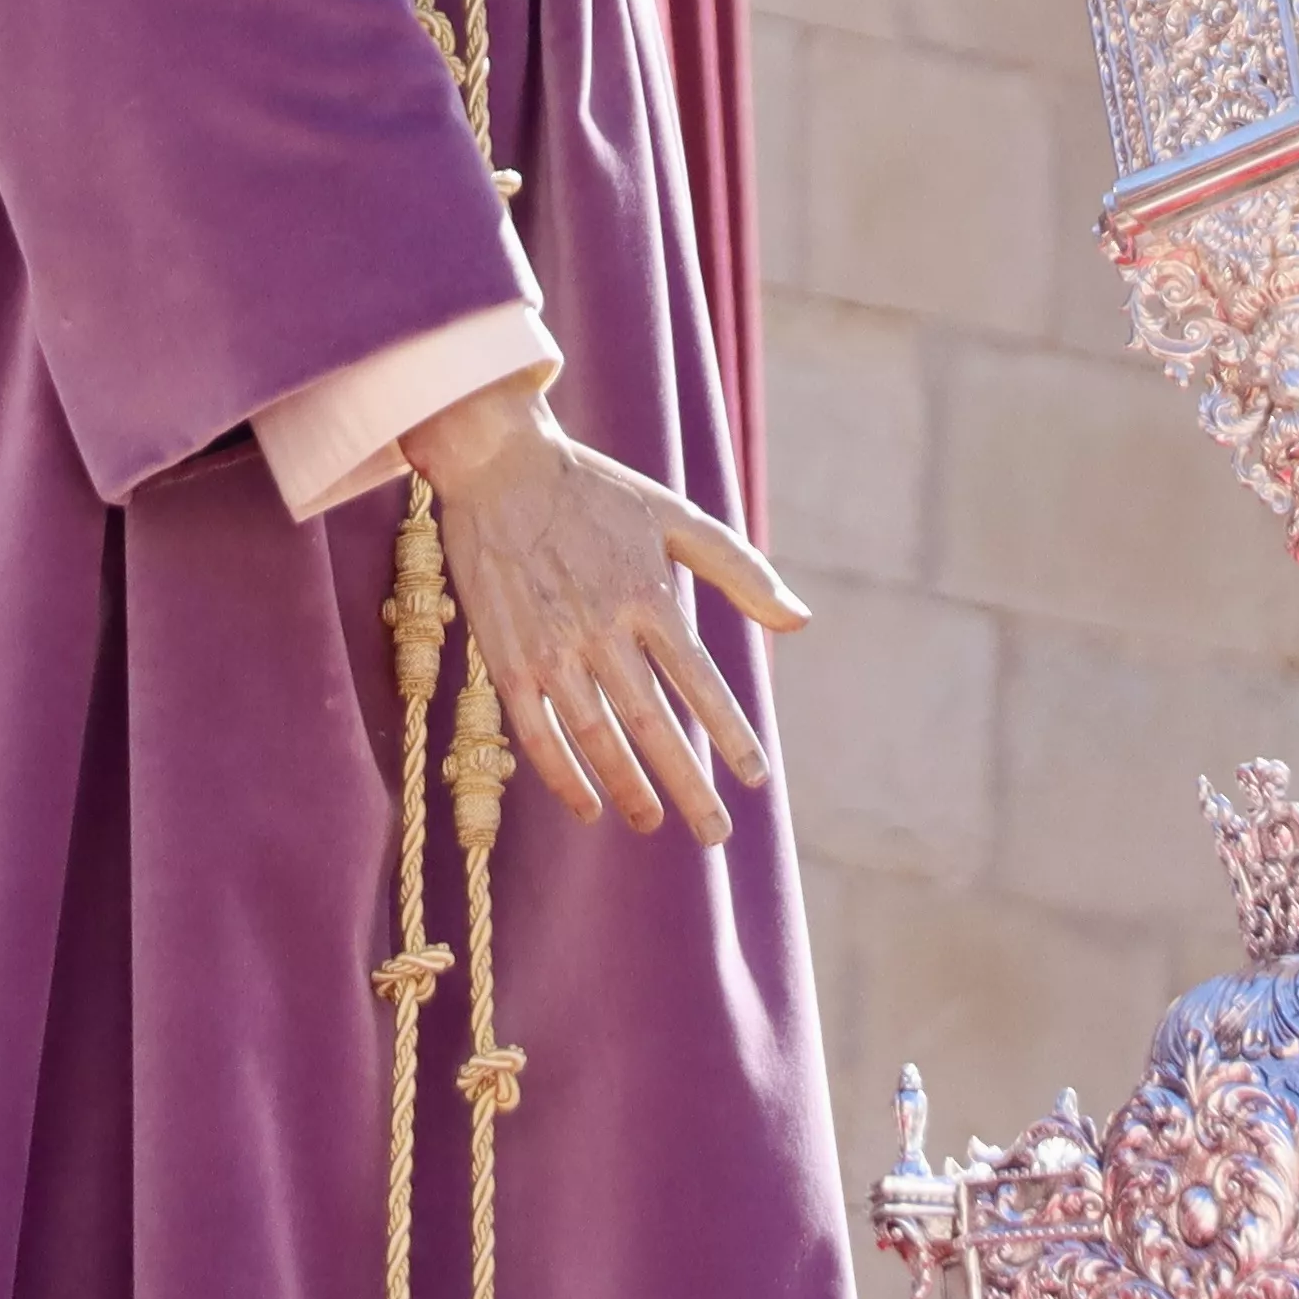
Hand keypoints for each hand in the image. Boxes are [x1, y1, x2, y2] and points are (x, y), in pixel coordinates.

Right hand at [407, 372, 809, 840]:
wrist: (498, 466)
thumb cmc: (597, 492)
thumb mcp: (676, 516)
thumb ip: (740, 569)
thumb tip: (801, 621)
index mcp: (648, 594)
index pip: (700, 682)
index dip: (730, 735)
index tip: (756, 779)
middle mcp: (601, 626)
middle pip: (653, 724)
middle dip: (688, 785)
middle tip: (716, 833)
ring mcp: (550, 646)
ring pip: (597, 737)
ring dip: (629, 788)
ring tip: (656, 822)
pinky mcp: (506, 658)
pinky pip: (537, 733)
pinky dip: (563, 775)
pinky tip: (588, 806)